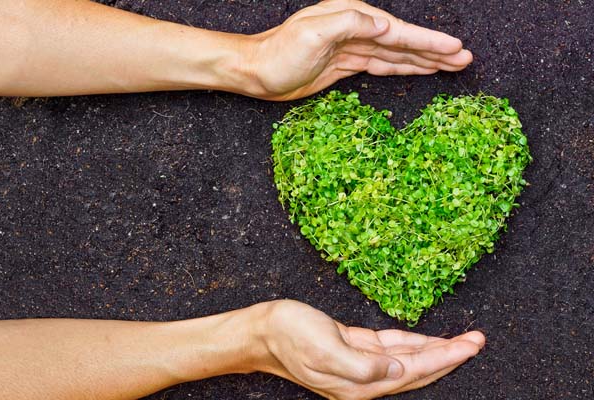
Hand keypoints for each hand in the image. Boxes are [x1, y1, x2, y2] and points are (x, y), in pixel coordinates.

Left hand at [246, 0, 472, 99]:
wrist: (257, 72)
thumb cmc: (279, 54)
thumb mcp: (311, 34)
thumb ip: (350, 24)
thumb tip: (384, 25)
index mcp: (352, 16)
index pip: (397, 31)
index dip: (428, 41)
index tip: (455, 49)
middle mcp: (356, 28)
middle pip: (404, 42)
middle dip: (435, 51)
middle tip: (465, 59)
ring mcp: (353, 47)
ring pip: (397, 54)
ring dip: (424, 60)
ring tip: (452, 65)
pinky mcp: (347, 64)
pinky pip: (382, 65)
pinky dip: (403, 68)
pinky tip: (420, 69)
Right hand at [256, 300, 484, 399]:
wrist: (264, 330)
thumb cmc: (289, 337)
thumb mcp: (324, 350)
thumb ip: (362, 365)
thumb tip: (397, 372)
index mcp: (360, 383)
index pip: (414, 373)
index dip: (445, 358)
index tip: (469, 345)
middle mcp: (365, 378)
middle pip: (418, 369)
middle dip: (450, 355)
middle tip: (478, 340)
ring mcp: (361, 363)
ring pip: (409, 358)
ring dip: (436, 348)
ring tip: (463, 339)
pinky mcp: (356, 347)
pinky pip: (393, 347)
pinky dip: (414, 342)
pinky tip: (428, 339)